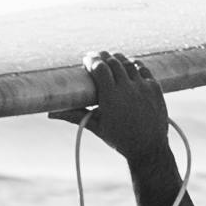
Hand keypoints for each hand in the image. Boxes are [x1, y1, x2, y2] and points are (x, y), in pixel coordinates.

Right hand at [66, 50, 174, 165]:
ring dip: (117, 58)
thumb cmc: (119, 139)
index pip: (99, 67)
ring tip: (110, 59)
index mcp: (111, 97)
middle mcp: (128, 89)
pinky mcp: (155, 88)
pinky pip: (143, 69)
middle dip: (102, 56)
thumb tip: (50, 114)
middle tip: (95, 57)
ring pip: (128, 62)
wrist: (149, 148)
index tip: (86, 59)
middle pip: (113, 61)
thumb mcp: (96, 126)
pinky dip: (133, 65)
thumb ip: (73, 115)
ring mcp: (143, 87)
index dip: (91, 59)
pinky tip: (127, 66)